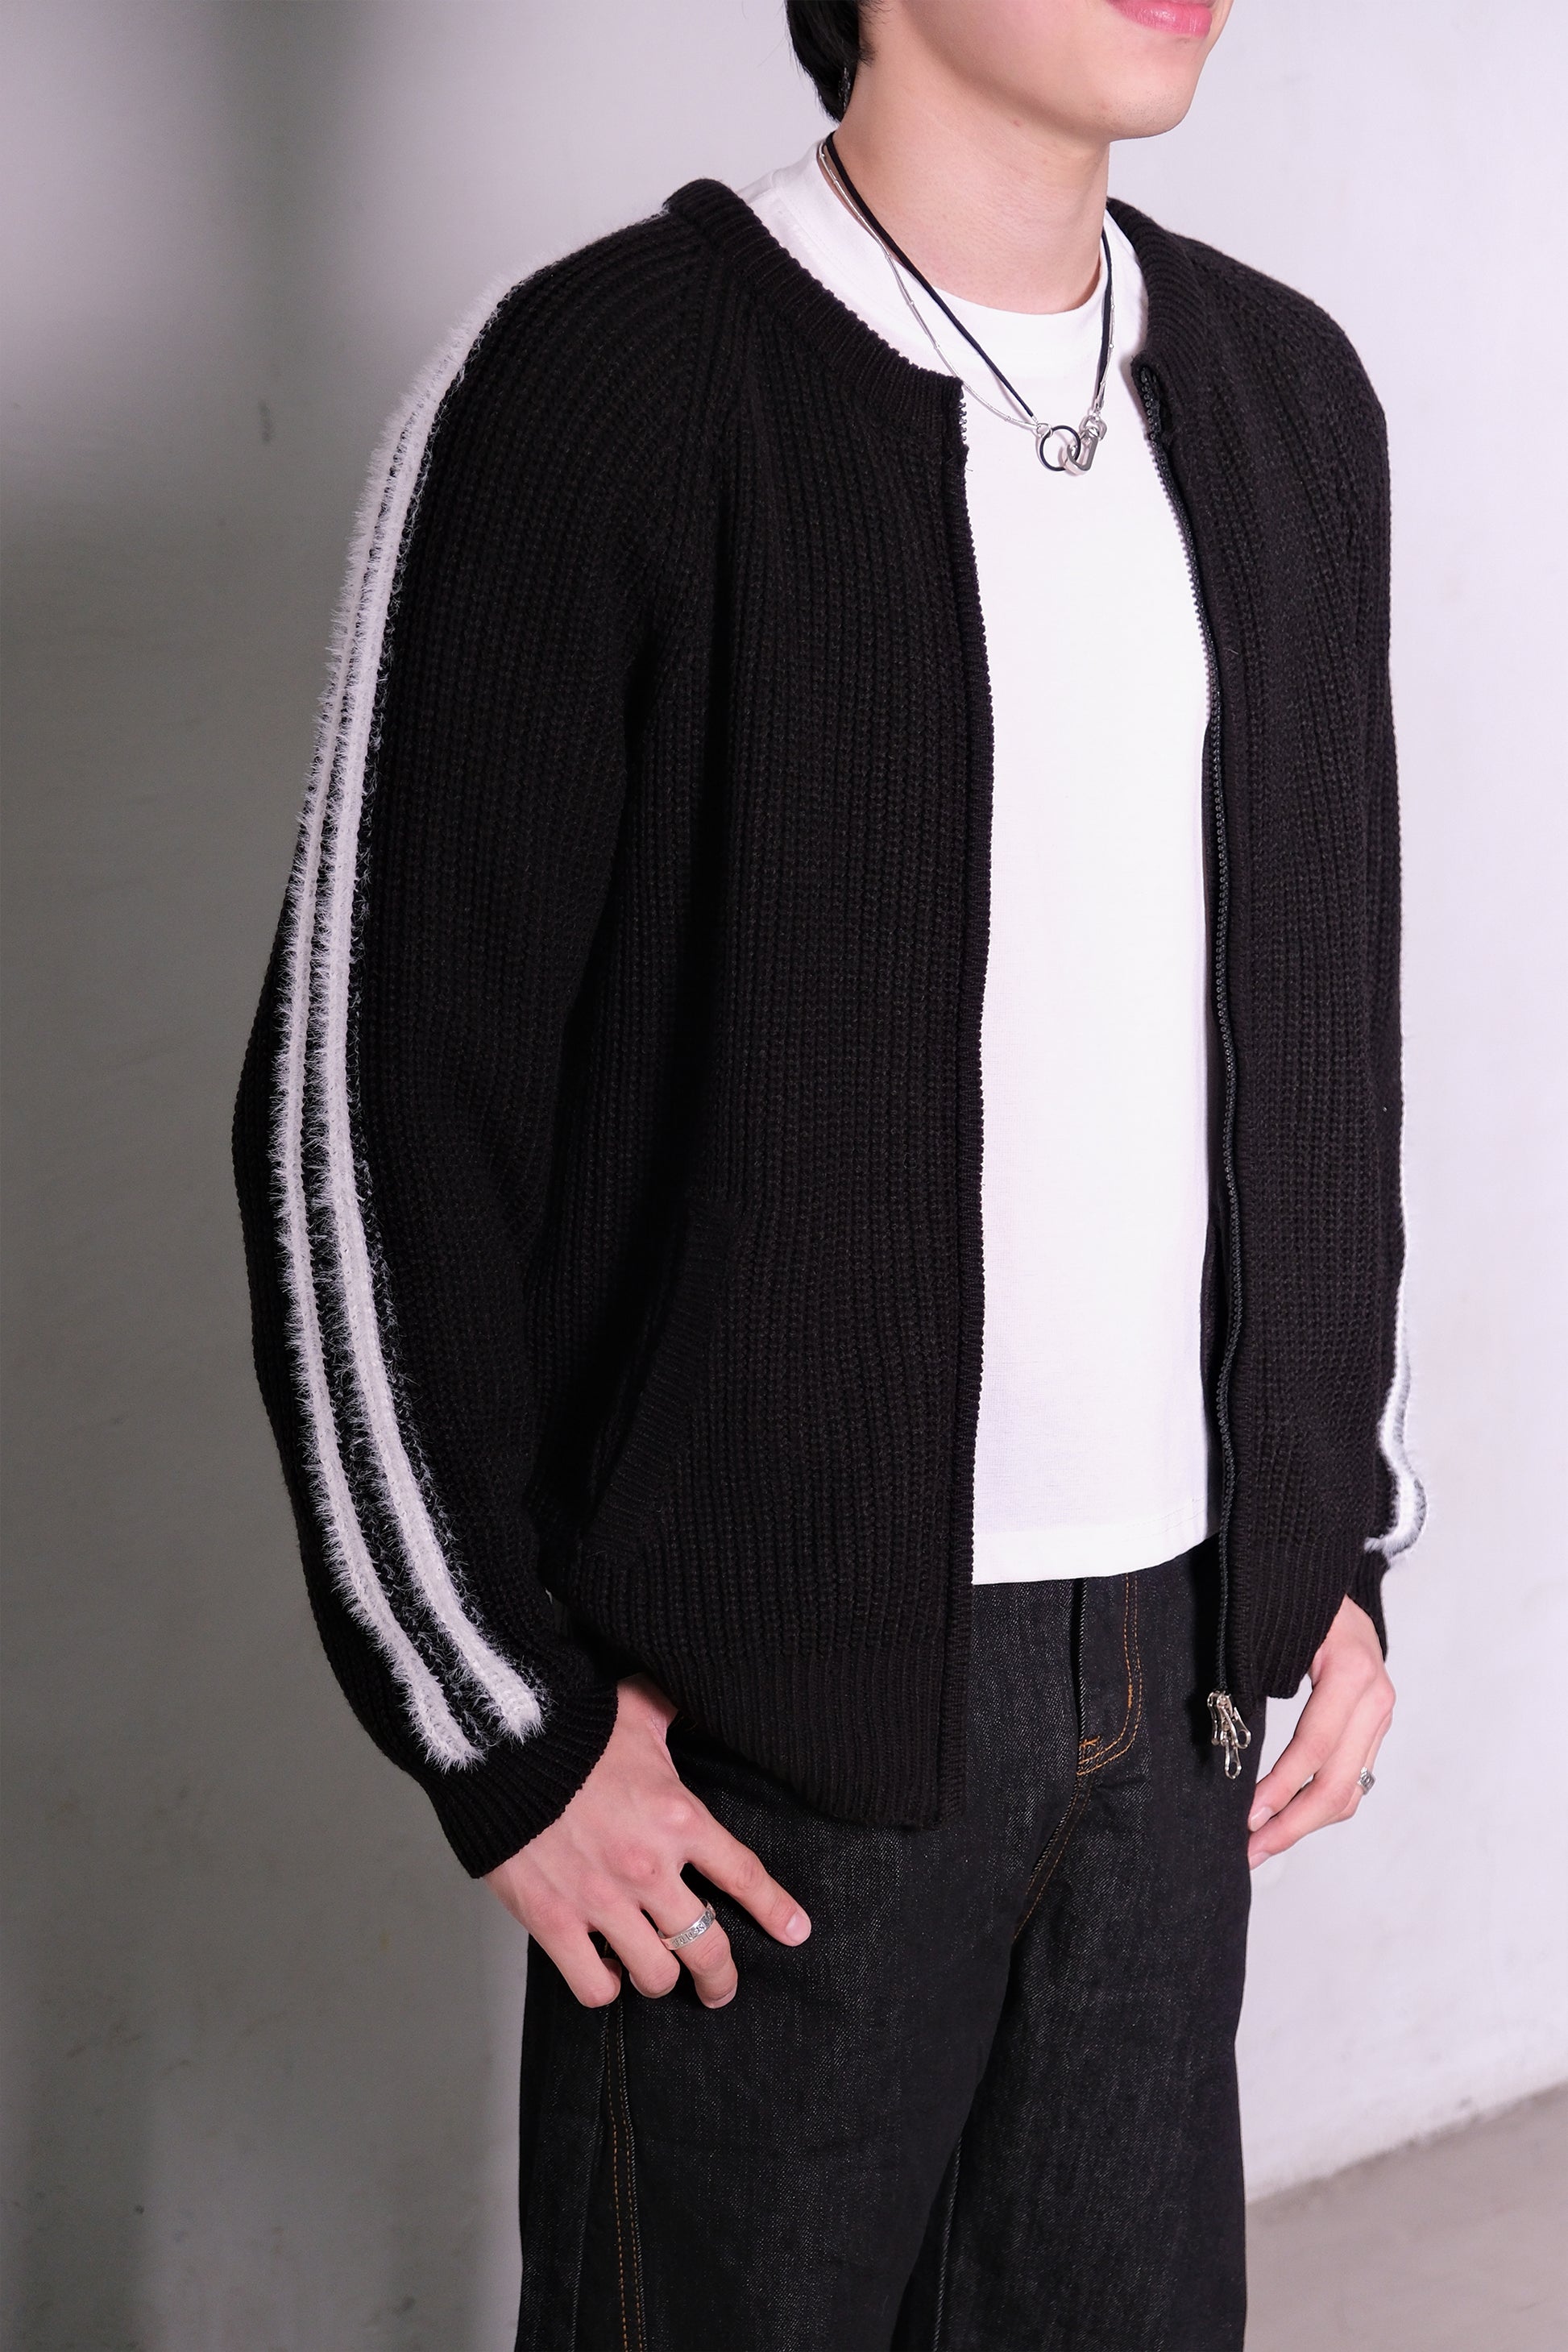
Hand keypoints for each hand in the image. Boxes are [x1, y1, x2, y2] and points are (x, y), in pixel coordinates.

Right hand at [485, 1673, 810, 2007]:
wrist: (500, 1746)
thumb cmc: (571, 1727)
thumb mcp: (637, 1709)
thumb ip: (673, 1711)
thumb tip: (698, 1696)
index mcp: (679, 1818)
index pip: (744, 1875)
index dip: (775, 1910)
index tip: (796, 1932)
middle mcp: (649, 1867)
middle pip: (707, 1947)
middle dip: (720, 1976)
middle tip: (719, 1987)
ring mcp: (602, 1900)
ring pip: (656, 1975)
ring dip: (662, 1979)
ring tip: (658, 1973)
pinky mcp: (554, 1922)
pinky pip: (594, 1986)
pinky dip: (606, 1986)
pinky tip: (608, 1973)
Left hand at [1246, 1596, 1393, 1867]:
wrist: (1331, 1576)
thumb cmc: (1293, 1596)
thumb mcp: (1275, 1626)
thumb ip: (1256, 1676)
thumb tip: (1226, 1736)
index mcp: (1350, 1670)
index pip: (1315, 1746)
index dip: (1281, 1787)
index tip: (1247, 1818)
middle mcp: (1375, 1697)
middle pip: (1340, 1783)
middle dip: (1292, 1824)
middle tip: (1251, 1851)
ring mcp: (1381, 1713)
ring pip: (1351, 1790)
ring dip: (1305, 1824)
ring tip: (1261, 1844)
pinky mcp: (1375, 1725)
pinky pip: (1352, 1777)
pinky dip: (1320, 1804)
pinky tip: (1285, 1818)